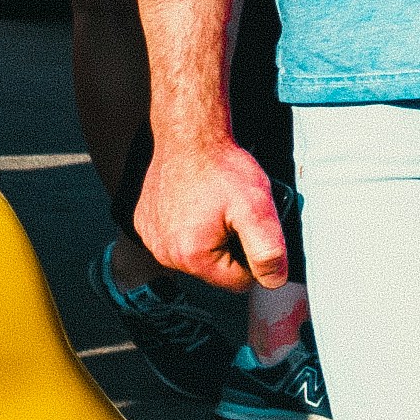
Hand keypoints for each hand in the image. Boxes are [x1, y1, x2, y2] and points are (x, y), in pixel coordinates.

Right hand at [136, 131, 287, 291]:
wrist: (188, 138)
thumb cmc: (221, 169)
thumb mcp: (257, 210)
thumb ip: (269, 252)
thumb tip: (274, 280)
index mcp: (192, 256)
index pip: (238, 282)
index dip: (254, 258)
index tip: (249, 228)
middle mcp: (164, 253)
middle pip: (215, 271)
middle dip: (230, 247)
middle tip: (233, 214)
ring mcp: (151, 238)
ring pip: (196, 255)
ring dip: (210, 237)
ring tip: (214, 206)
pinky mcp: (145, 224)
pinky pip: (176, 238)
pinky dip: (189, 226)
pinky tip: (194, 203)